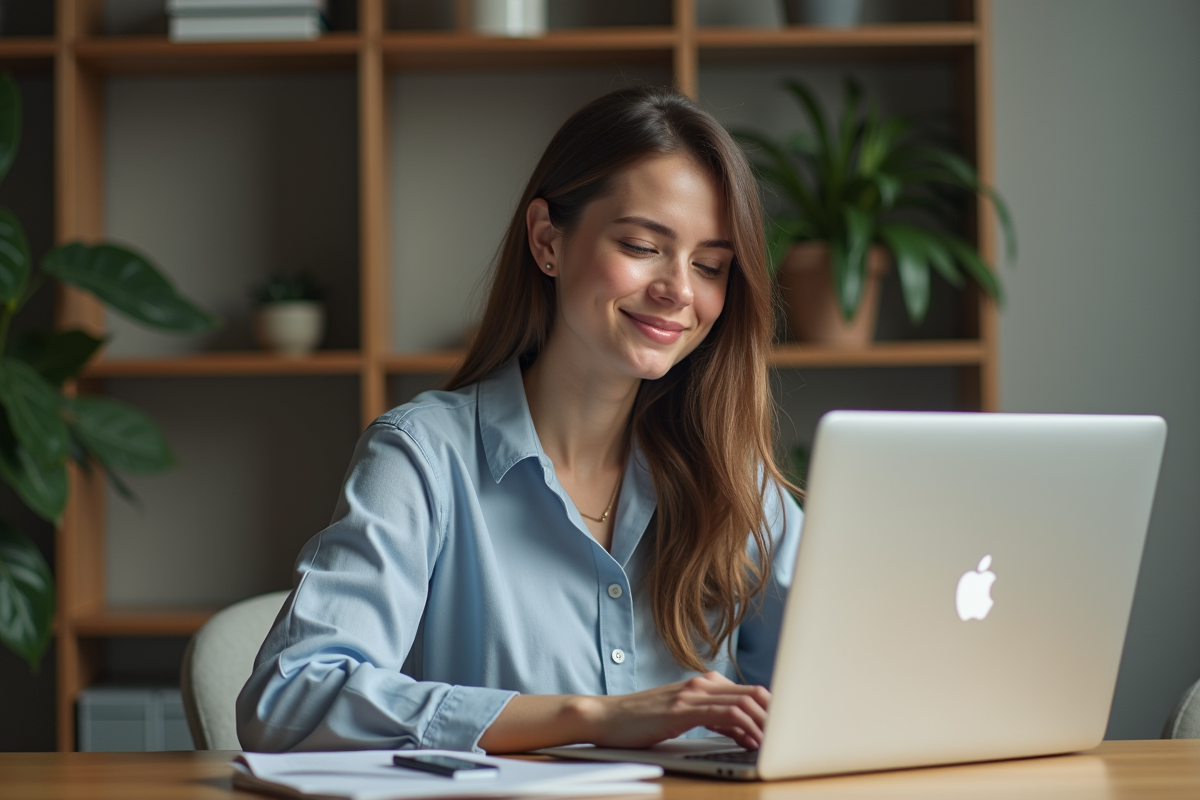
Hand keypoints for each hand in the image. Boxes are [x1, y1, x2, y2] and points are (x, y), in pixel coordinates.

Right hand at [578, 671, 769, 750]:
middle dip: (776, 716)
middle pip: (754, 693)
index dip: (772, 710)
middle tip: (789, 737)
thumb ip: (711, 716)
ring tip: (775, 743)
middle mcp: (701, 684)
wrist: (605, 717)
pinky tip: (751, 742)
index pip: (750, 691)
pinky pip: (724, 715)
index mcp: (703, 683)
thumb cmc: (641, 720)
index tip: (784, 730)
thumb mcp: (682, 714)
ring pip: (744, 702)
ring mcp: (692, 695)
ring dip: (765, 724)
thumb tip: (742, 731)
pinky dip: (744, 728)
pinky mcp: (682, 710)